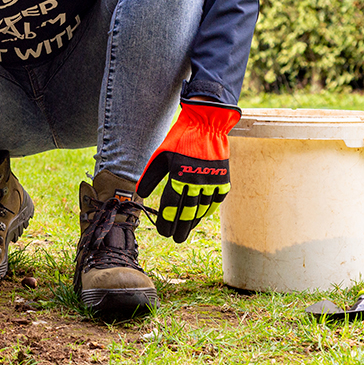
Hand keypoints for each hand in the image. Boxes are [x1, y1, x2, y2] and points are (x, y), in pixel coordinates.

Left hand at [136, 99, 241, 242]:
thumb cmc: (179, 139)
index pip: (171, 206)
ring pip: (202, 208)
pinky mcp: (223, 179)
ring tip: (186, 230)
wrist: (206, 124)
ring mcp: (212, 181)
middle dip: (181, 228)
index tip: (163, 232)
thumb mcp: (160, 155)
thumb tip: (140, 193)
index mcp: (178, 175)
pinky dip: (208, 211)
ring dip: (193, 221)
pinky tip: (201, 217)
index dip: (166, 221)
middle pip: (187, 212)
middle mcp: (196, 181)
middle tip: (176, 239)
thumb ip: (150, 176)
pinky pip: (216, 201)